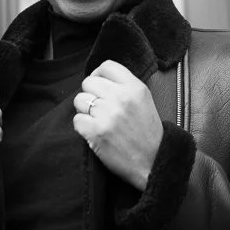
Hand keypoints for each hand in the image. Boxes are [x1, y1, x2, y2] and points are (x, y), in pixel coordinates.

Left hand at [73, 60, 162, 191]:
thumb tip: (100, 79)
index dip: (98, 75)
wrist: (153, 163)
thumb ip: (125, 86)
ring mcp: (107, 115)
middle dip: (90, 94)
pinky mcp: (96, 132)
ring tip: (97, 120)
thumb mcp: (144, 101)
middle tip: (98, 107)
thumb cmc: (148, 134)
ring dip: (84, 110)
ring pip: (79, 100)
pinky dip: (82, 127)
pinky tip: (94, 132)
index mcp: (134, 88)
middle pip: (88, 82)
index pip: (106, 66)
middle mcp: (121, 98)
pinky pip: (77, 120)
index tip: (99, 85)